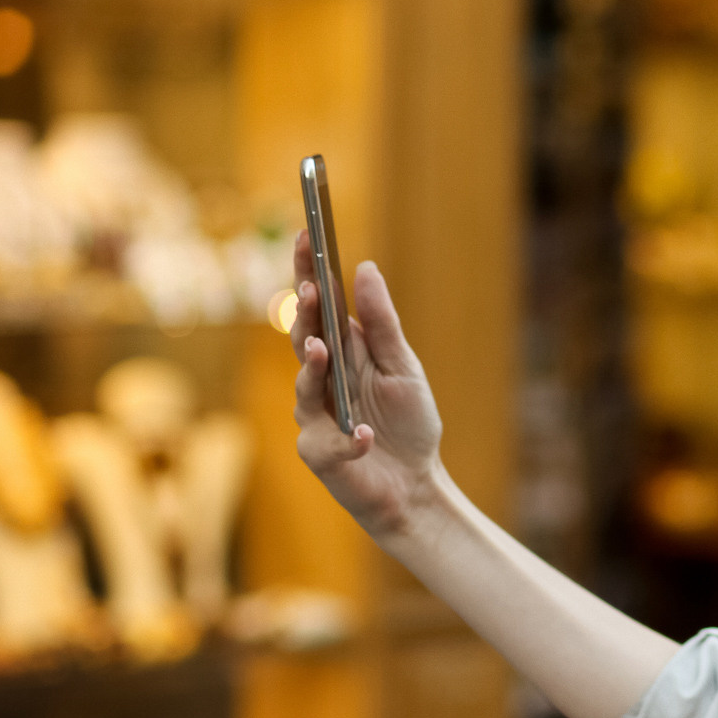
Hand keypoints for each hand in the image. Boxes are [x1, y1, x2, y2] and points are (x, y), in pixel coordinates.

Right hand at [290, 230, 444, 544]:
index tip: (307, 234)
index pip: (318, 306)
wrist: (415, 483)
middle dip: (305, 313)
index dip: (308, 271)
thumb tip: (364, 268)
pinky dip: (351, 438)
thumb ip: (382, 323)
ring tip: (322, 350)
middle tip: (311, 288)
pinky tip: (367, 434)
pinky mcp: (319, 453)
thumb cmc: (408, 424)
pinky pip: (329, 442)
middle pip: (302, 337)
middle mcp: (319, 379)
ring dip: (312, 368)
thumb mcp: (403, 367)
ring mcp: (314, 416)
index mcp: (341, 351)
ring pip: (304, 386)